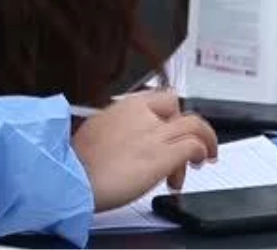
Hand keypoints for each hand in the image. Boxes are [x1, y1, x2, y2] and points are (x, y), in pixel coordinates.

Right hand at [72, 91, 218, 211]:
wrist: (71, 178)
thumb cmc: (75, 162)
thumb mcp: (94, 131)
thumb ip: (114, 128)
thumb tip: (119, 136)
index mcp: (124, 106)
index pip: (160, 98)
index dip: (171, 113)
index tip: (172, 125)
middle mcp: (142, 115)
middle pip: (179, 108)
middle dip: (188, 126)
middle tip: (189, 145)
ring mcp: (155, 134)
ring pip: (195, 125)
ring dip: (204, 141)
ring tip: (203, 158)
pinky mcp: (163, 156)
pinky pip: (193, 146)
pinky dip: (200, 153)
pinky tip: (194, 165)